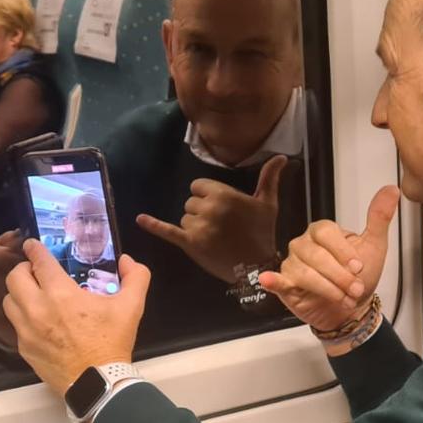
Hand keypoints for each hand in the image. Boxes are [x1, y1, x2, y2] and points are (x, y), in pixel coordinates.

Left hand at [4, 240, 150, 395]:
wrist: (98, 383)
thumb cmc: (112, 343)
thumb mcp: (131, 307)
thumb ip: (135, 277)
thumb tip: (127, 261)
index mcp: (60, 293)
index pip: (39, 261)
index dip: (34, 249)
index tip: (31, 245)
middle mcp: (37, 308)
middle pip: (15, 278)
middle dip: (23, 270)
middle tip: (35, 272)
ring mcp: (27, 330)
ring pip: (9, 301)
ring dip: (19, 293)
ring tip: (32, 296)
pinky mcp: (24, 348)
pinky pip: (15, 326)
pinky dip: (22, 318)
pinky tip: (37, 321)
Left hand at [136, 154, 286, 283]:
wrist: (256, 267)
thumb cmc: (262, 233)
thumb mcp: (268, 203)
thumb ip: (270, 178)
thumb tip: (282, 156)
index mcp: (224, 194)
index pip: (198, 186)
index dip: (208, 197)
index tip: (222, 210)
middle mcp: (208, 208)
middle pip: (190, 203)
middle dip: (202, 213)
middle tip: (220, 227)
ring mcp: (197, 226)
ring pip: (184, 218)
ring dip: (194, 226)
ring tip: (213, 238)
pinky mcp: (189, 243)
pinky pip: (167, 230)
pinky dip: (153, 225)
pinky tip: (140, 219)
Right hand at [259, 185, 398, 331]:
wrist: (352, 309)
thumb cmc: (359, 277)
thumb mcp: (374, 246)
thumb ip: (379, 218)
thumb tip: (390, 191)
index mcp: (323, 232)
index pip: (326, 233)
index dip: (343, 252)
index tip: (358, 267)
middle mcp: (305, 244)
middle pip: (317, 255)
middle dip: (340, 276)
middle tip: (355, 289)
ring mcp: (293, 263)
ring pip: (305, 273)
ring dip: (328, 289)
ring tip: (343, 298)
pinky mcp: (286, 283)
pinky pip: (277, 279)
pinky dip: (273, 280)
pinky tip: (268, 279)